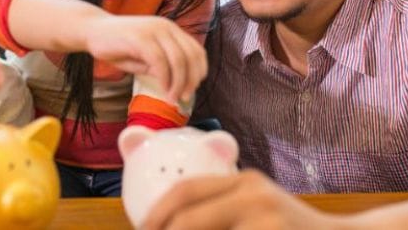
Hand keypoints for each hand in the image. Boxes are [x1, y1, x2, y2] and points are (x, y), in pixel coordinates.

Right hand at [82, 15, 206, 102]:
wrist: (92, 30)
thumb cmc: (118, 46)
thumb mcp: (144, 58)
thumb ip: (161, 67)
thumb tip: (179, 85)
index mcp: (171, 30)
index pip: (197, 50)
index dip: (199, 71)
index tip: (192, 89)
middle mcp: (166, 27)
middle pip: (191, 56)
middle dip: (191, 80)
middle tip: (184, 98)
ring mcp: (153, 30)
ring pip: (179, 59)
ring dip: (179, 83)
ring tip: (173, 98)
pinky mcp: (140, 37)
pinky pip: (160, 61)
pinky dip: (165, 79)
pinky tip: (162, 90)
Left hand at [143, 170, 343, 229]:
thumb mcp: (258, 209)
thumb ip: (223, 210)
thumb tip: (171, 224)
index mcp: (244, 182)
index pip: (185, 191)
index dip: (156, 213)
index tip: (142, 228)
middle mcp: (253, 194)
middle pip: (187, 218)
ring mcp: (266, 218)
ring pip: (201, 229)